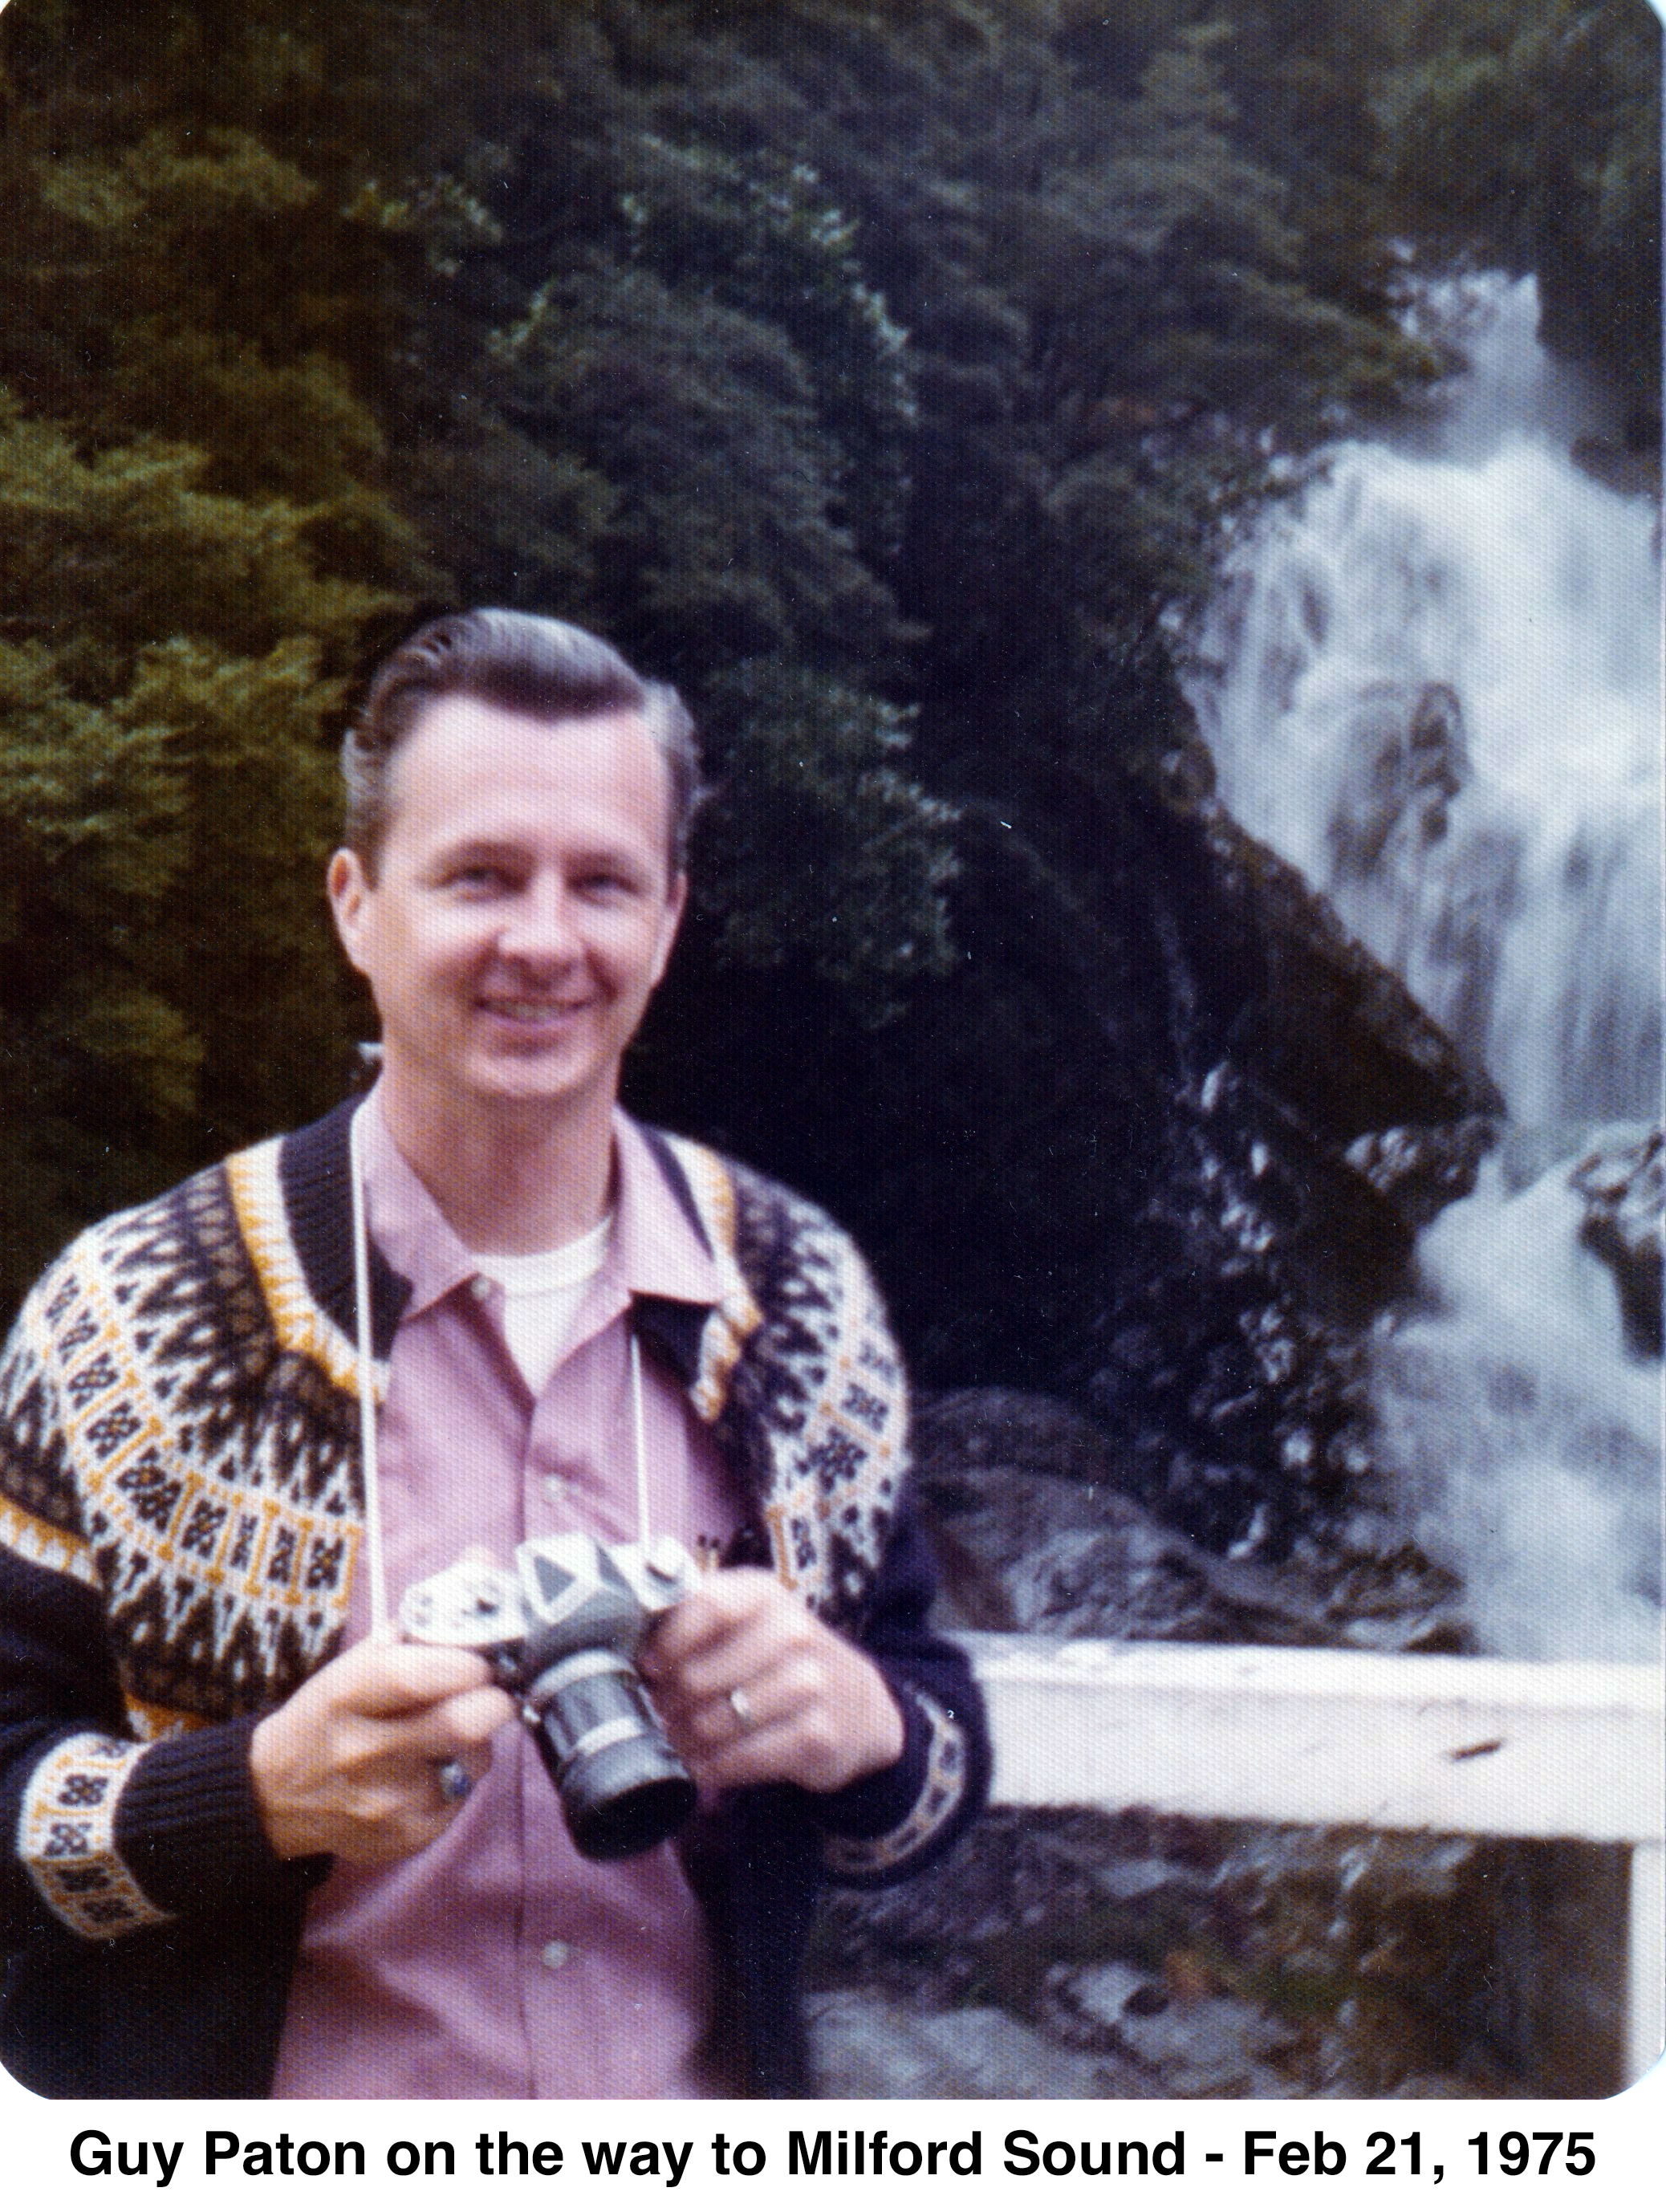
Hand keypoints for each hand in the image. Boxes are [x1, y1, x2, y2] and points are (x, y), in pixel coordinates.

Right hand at [249, 1637, 516, 1863]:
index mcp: (345, 1696)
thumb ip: (424, 1614)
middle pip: (461, 1724)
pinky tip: (436, 1765)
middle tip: (491, 1690)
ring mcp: (387, 1802)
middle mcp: (363, 1752)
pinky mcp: (406, 1837)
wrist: (275, 1796)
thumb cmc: (331, 1713)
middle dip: (493, 1700)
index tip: (480, 1657)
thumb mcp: (359, 1658)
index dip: (462, 1662)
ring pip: (475, 1761)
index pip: (414, 1677)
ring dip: (479, 1738)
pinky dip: (462, 1774)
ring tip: (455, 1727)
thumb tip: (481, 1559)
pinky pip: (465, 1797)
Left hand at [639, 1567, 904, 1795]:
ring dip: (685, 1738)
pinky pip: (741, 1759)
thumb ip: (694, 1618)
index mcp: (765, 1594)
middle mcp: (793, 1632)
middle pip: (698, 1675)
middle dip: (667, 1701)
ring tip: (677, 1738)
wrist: (859, 1703)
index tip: (648, 1665)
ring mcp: (810, 1685)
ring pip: (715, 1722)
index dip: (666, 1641)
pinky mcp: (816, 1736)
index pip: (706, 1606)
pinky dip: (712, 1768)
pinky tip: (703, 1765)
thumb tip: (626, 1643)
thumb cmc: (781, 1657)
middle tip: (661, 1711)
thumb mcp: (749, 1619)